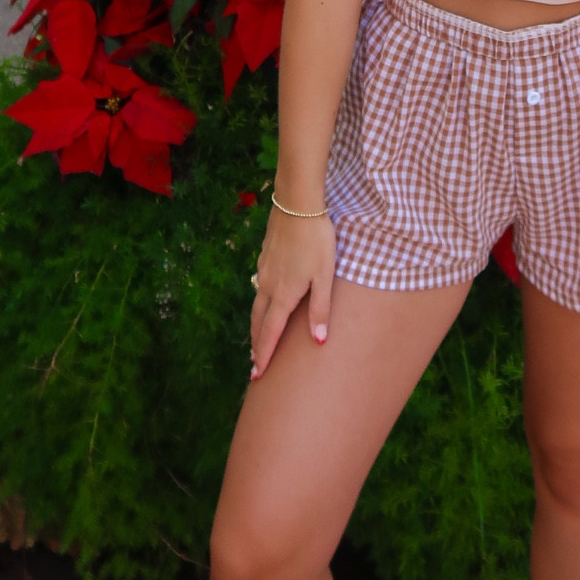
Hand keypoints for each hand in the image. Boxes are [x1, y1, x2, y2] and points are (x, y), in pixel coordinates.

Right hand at [248, 208, 335, 379]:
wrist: (297, 204)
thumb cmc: (316, 240)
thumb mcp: (325, 275)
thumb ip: (321, 308)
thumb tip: (318, 341)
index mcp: (283, 295)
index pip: (270, 332)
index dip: (264, 355)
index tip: (257, 375)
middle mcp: (268, 285)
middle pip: (258, 321)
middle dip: (256, 344)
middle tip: (254, 364)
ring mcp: (264, 269)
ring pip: (257, 303)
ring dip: (256, 324)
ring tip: (257, 337)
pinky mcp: (265, 256)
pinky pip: (259, 286)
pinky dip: (259, 303)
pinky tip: (265, 299)